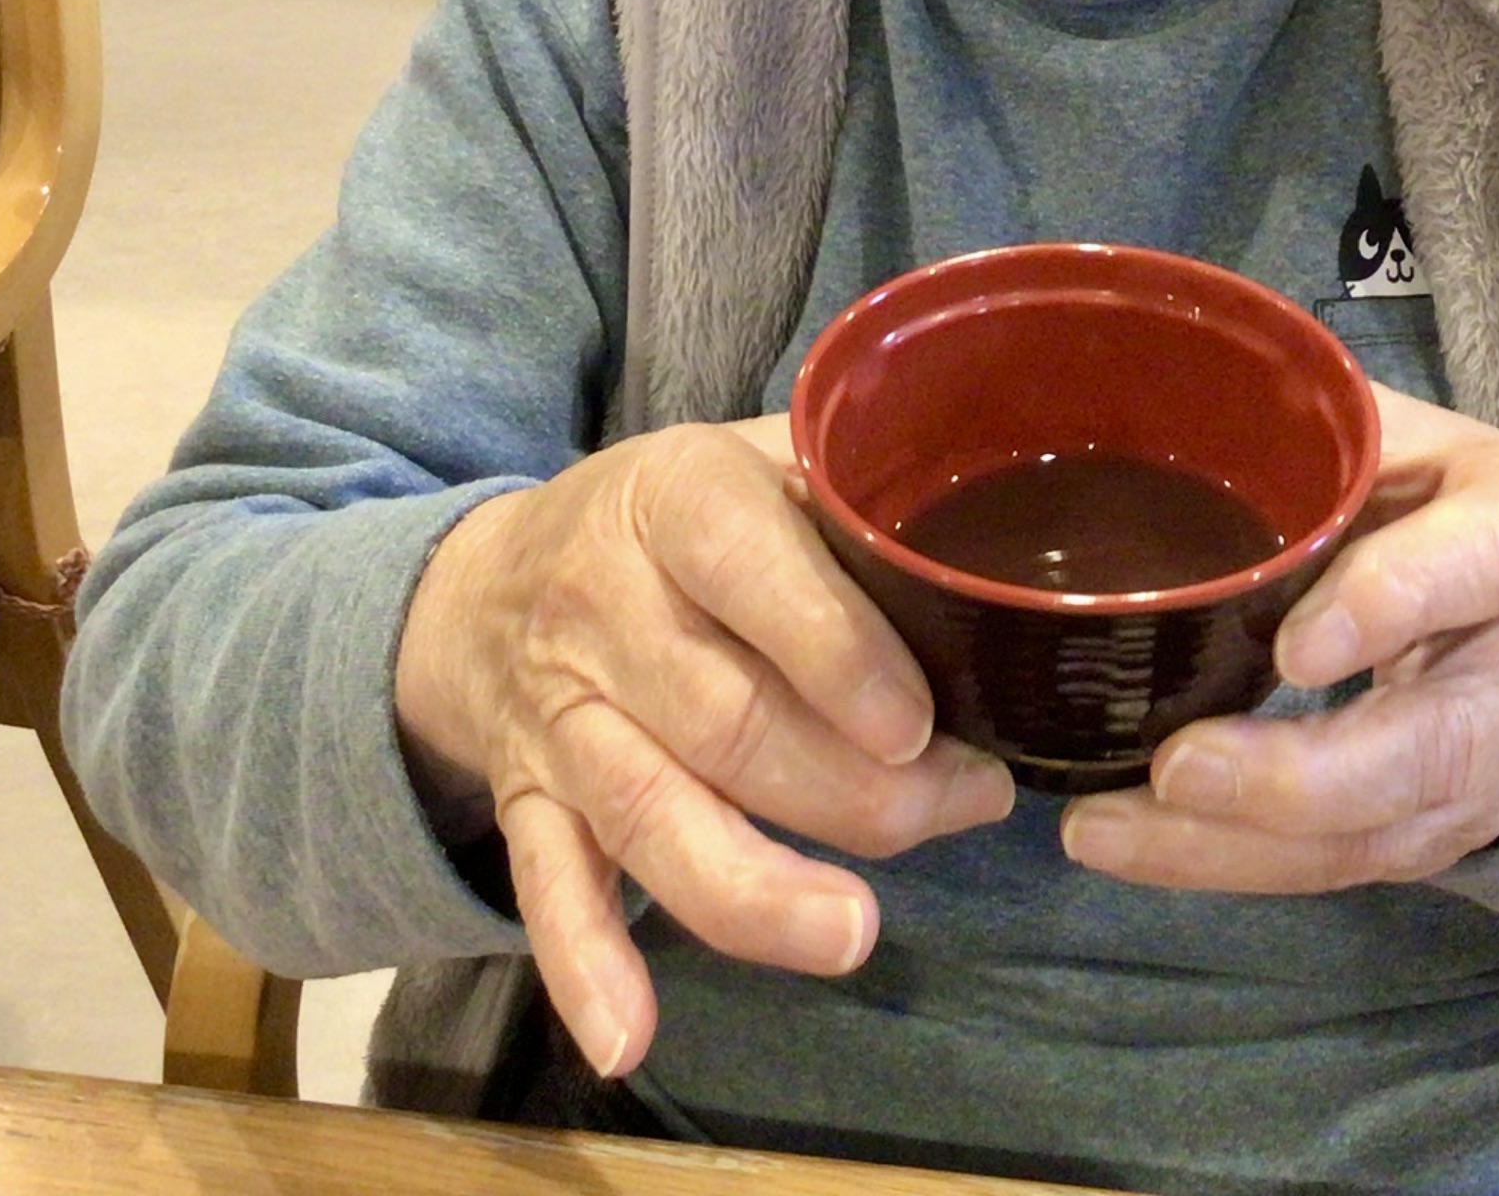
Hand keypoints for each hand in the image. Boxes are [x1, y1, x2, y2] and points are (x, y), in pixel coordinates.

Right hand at [393, 415, 1015, 1076]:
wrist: (488, 584)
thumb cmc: (679, 520)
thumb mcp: (758, 461)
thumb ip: (861, 498)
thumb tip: (1010, 568)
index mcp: (673, 498)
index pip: (744, 564)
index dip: (833, 649)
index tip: (918, 724)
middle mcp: (602, 607)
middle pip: (723, 716)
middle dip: (853, 786)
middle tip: (965, 806)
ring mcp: (562, 716)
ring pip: (651, 811)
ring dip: (752, 888)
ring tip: (852, 935)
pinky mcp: (527, 805)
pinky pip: (550, 888)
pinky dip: (584, 966)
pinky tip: (630, 1038)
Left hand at [1058, 386, 1498, 892]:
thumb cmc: (1451, 502)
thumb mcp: (1410, 441)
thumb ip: (1317, 430)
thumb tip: (1172, 383)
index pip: (1476, 570)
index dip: (1389, 606)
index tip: (1295, 648)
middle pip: (1422, 751)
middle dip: (1294, 776)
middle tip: (1176, 768)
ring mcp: (1479, 779)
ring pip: (1367, 832)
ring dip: (1232, 844)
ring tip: (1107, 829)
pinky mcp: (1431, 838)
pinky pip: (1332, 867)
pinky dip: (1226, 864)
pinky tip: (1132, 845)